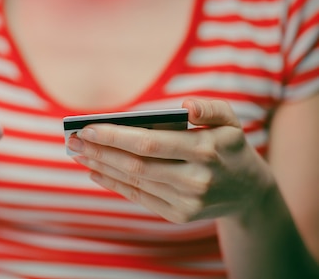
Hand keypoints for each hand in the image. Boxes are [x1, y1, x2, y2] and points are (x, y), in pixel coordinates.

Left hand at [67, 99, 274, 222]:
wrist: (249, 192)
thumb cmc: (230, 146)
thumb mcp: (231, 120)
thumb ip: (210, 108)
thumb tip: (185, 107)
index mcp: (205, 150)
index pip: (148, 143)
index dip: (114, 136)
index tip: (87, 127)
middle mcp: (195, 179)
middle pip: (135, 164)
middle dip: (99, 150)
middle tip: (72, 139)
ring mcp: (187, 201)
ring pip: (134, 181)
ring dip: (100, 166)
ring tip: (78, 152)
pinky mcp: (179, 215)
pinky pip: (139, 197)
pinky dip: (113, 184)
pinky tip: (95, 171)